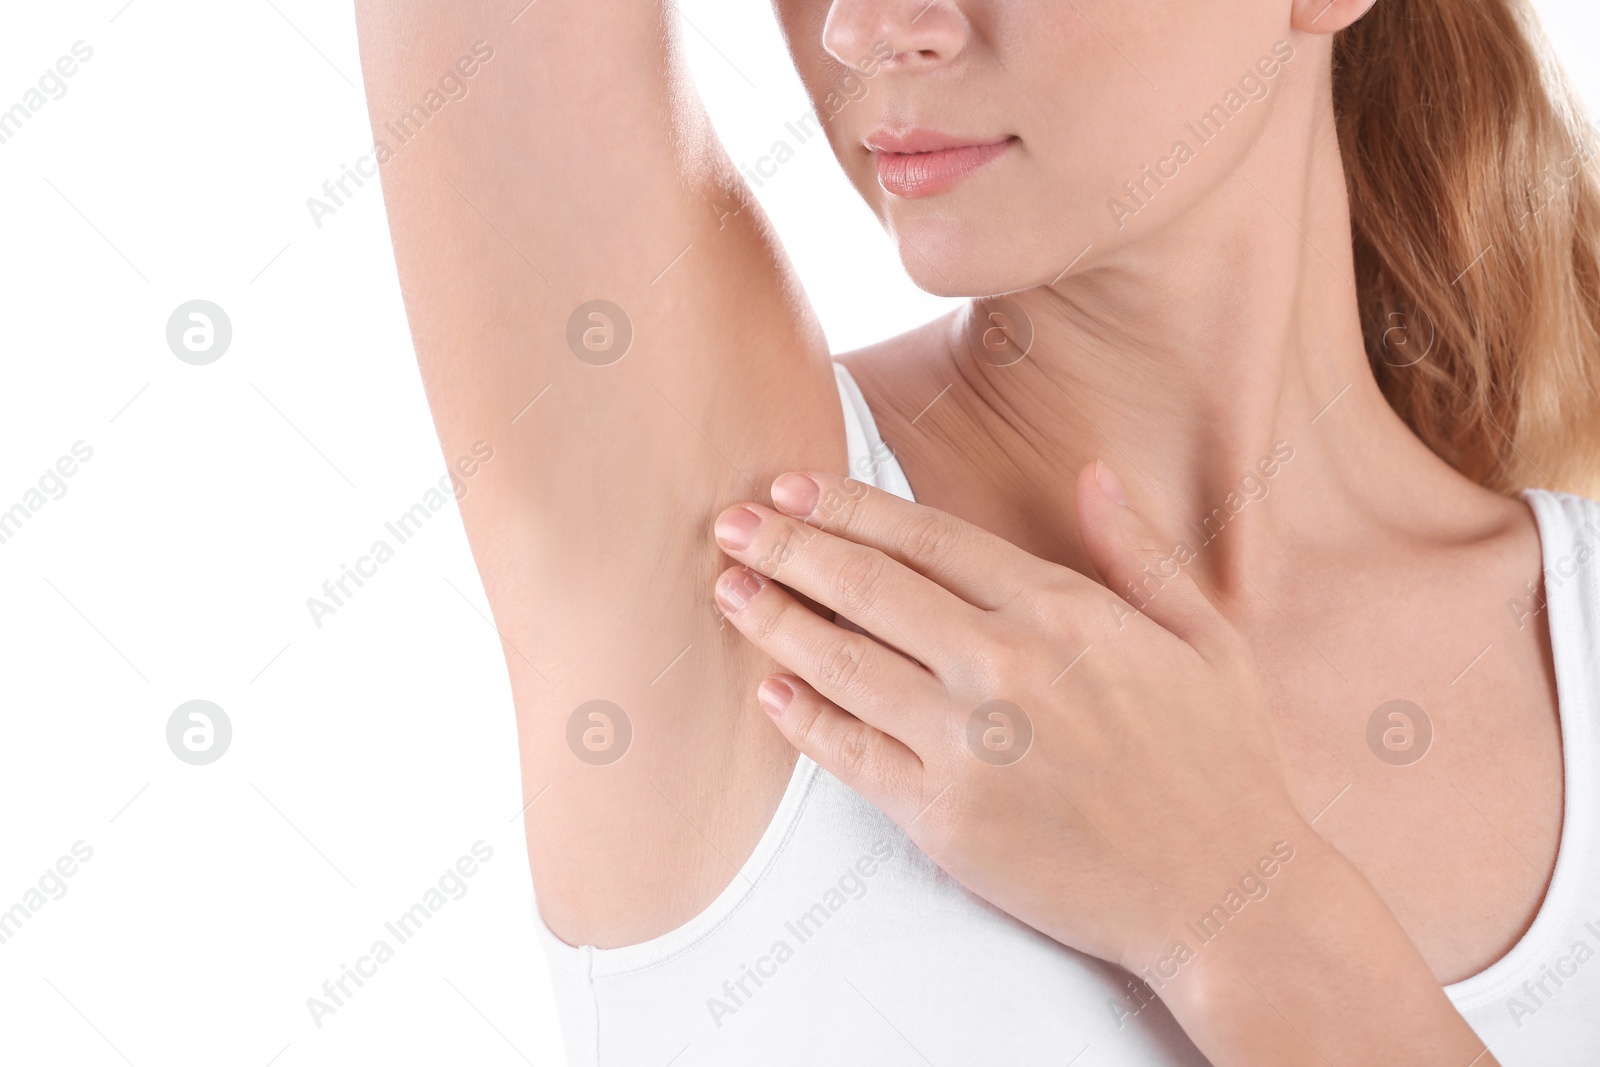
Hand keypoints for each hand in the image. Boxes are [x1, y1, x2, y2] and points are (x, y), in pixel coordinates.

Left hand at [710, 461, 1308, 971]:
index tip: (796, 485)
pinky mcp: (943, 818)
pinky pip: (850, 756)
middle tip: (732, 522)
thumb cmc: (1221, 763)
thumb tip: (1090, 473)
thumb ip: (1137, 550)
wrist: (1225, 895)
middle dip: (789, 547)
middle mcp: (1004, 667)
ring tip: (729, 589)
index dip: (850, 506)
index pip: (927, 538)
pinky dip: (802, 718)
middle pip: (867, 588)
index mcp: (1062, 611)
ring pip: (843, 663)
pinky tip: (769, 689)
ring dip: (776, 619)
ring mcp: (967, 745)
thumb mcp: (1204, 636)